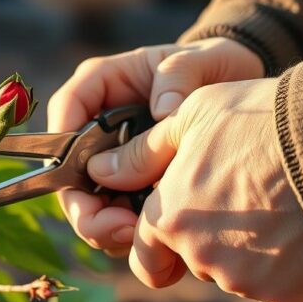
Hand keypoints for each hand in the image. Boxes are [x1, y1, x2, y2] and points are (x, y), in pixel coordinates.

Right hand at [48, 37, 263, 253]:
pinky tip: (155, 240)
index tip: (86, 176)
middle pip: (69, 172)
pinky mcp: (133, 187)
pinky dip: (129, 235)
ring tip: (141, 237)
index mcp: (104, 84)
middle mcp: (98, 126)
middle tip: (119, 229)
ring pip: (89, 203)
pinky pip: (117, 217)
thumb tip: (160, 112)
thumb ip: (178, 76)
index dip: (63, 146)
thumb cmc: (212, 67)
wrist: (239, 91)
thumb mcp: (200, 60)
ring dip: (106, 228)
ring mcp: (114, 161)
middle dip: (86, 209)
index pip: (66, 109)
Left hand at [85, 78, 302, 301]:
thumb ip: (141, 154)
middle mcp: (200, 258)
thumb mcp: (192, 117)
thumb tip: (101, 173)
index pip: (144, 256)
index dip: (157, 244)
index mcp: (169, 218)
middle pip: (194, 261)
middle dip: (208, 240)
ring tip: (280, 203)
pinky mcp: (285, 295)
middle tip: (242, 197)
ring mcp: (244, 281)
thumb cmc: (261, 121)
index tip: (173, 231)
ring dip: (248, 250)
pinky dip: (284, 264)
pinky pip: (275, 285)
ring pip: (235, 274)